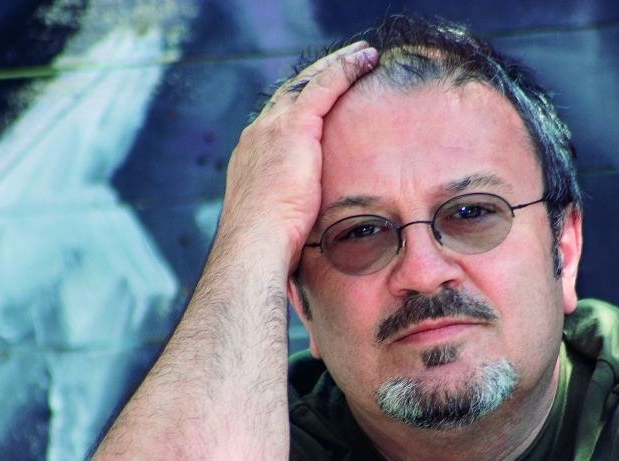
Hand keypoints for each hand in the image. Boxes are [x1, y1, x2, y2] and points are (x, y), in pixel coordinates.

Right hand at [218, 41, 378, 267]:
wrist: (256, 243)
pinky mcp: (292, 127)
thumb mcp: (282, 223)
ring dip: (336, 64)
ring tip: (362, 54)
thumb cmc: (270, 247)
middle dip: (318, 76)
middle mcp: (258, 135)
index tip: (322, 98)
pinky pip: (323, 86)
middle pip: (291, 93)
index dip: (302, 105)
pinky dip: (344, 69)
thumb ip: (295, 214)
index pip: (279, 121)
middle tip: (345, 63)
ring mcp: (272, 128)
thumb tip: (311, 235)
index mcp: (253, 158)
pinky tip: (365, 59)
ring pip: (308, 82)